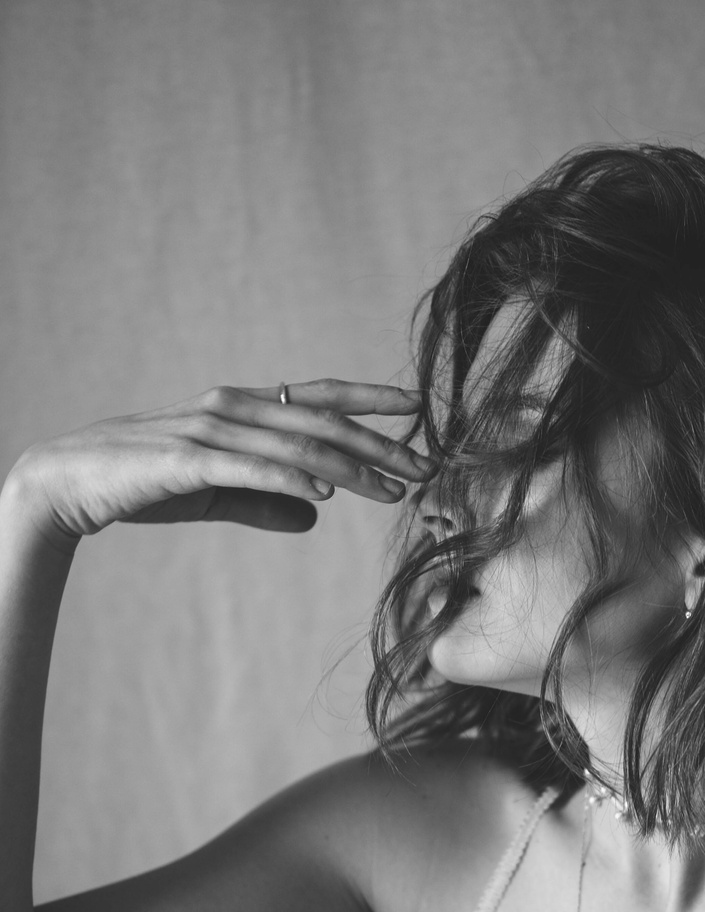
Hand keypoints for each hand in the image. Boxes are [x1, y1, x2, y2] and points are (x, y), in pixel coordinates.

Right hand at [7, 380, 432, 549]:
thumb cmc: (146, 482)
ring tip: (392, 489)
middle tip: (424, 466)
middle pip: (322, 422)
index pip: (319, 397)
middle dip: (379, 444)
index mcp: (243, 407)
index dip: (369, 399)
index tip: (417, 410)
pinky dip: (292, 475)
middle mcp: (234, 407)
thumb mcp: (217, 491)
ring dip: (352, 466)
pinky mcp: (188, 459)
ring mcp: (211, 429)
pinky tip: (326, 491)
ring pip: (298, 443)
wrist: (73, 481)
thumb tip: (315, 515)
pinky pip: (252, 466)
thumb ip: (266, 499)